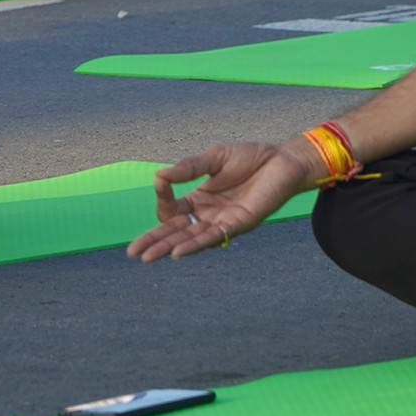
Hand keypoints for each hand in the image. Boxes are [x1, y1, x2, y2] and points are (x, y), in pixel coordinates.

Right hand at [127, 140, 322, 261]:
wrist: (282, 160)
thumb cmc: (251, 158)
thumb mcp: (214, 158)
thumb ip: (189, 167)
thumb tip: (159, 176)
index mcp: (199, 198)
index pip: (171, 207)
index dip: (162, 198)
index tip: (160, 181)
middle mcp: (208, 214)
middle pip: (175, 231)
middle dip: (153, 241)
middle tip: (132, 252)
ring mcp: (222, 221)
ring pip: (189, 238)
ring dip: (168, 247)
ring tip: (146, 257)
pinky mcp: (238, 224)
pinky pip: (212, 237)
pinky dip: (194, 245)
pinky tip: (177, 252)